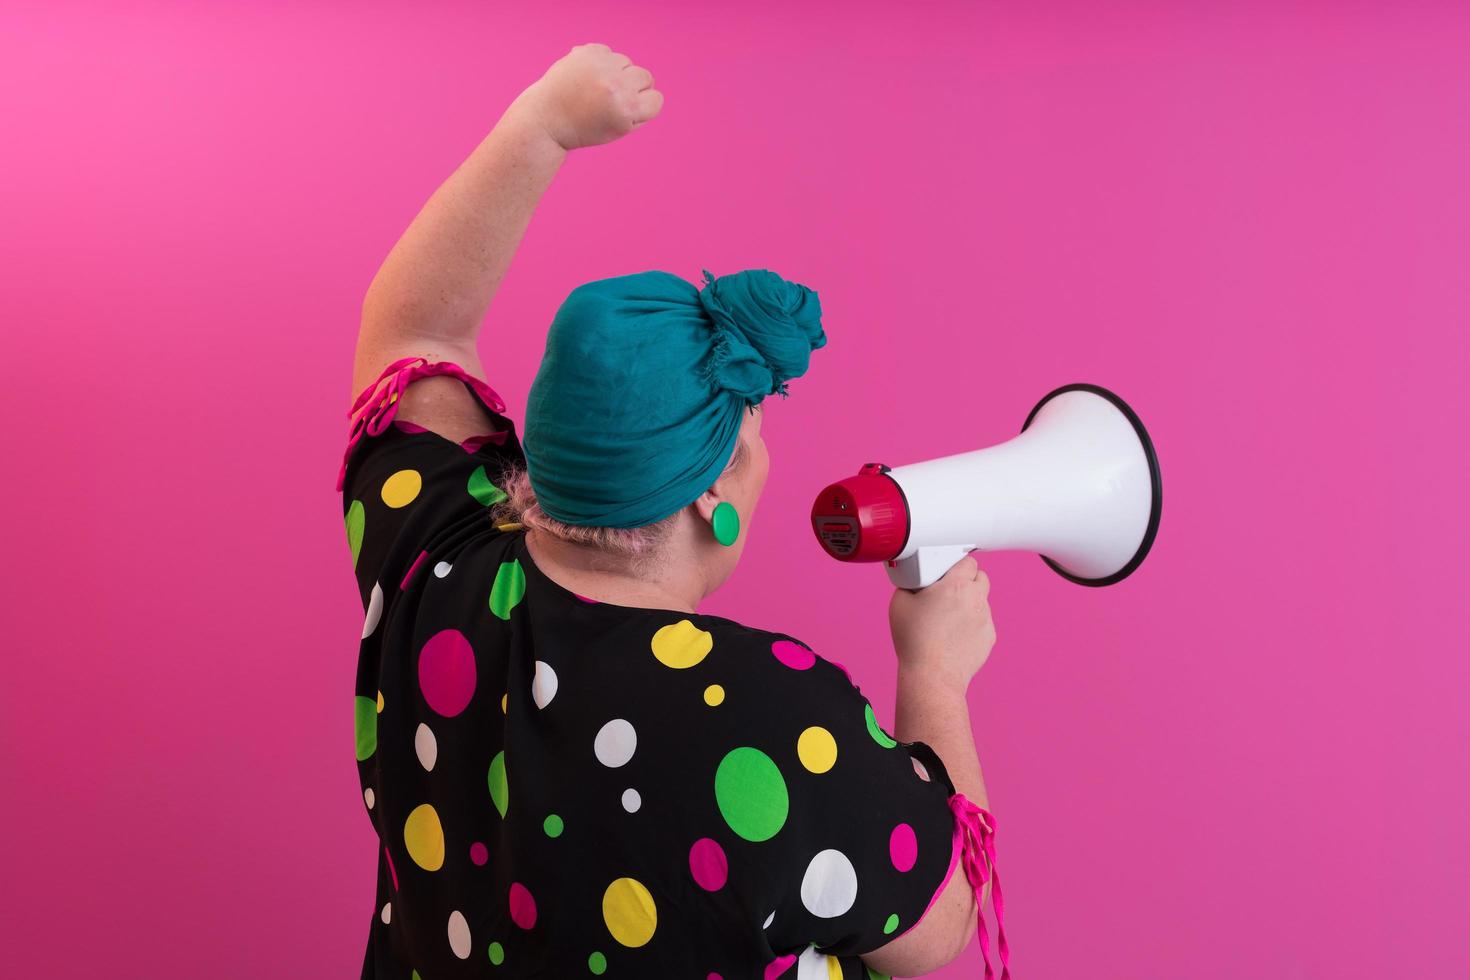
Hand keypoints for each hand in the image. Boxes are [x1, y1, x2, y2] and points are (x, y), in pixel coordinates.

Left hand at [514, 42, 662, 150]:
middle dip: (632, 87)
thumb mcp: (620, 129)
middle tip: (610, 100)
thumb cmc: (585, 128)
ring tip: (596, 88)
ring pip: (627, 61)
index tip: (626, 112)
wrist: (549, 119)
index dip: (643, 106)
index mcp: (627, 109)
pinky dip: (601, 62)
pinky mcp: (588, 52)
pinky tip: (587, 77)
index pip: (656, 98)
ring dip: (617, 72)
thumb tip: (648, 86)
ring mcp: (601, 66)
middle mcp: (616, 85)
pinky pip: (608, 52)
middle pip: (645, 76)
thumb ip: (640, 111)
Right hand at [888, 553, 996, 686]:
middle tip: (949, 591)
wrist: (932, 675)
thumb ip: (911, 583)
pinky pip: (983, 622)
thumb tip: (915, 579)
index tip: (947, 571)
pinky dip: (972, 623)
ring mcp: (986, 619)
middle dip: (967, 580)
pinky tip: (955, 635)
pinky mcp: (989, 637)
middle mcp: (976, 599)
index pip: (968, 561)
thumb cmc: (915, 640)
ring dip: (969, 602)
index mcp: (956, 585)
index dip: (956, 564)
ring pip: (982, 600)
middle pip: (981, 577)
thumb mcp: (900, 602)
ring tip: (948, 617)